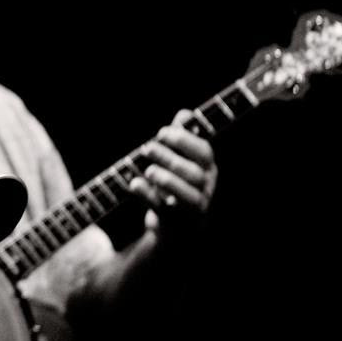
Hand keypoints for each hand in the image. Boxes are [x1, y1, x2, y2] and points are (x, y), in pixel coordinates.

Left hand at [128, 109, 217, 238]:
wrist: (174, 226)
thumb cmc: (176, 184)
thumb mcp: (179, 158)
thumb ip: (181, 136)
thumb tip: (185, 114)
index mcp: (207, 169)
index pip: (204, 152)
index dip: (184, 141)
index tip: (161, 132)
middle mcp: (205, 189)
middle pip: (194, 173)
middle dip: (170, 158)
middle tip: (147, 148)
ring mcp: (193, 209)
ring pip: (186, 195)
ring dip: (166, 179)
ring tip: (148, 170)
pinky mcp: (178, 224)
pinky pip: (165, 210)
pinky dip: (148, 195)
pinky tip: (134, 184)